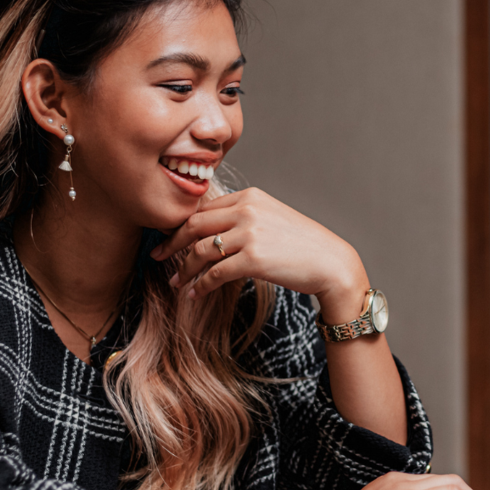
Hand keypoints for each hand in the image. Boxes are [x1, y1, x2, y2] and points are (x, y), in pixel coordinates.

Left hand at [151, 188, 366, 319]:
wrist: (332, 263)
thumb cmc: (304, 246)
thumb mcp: (273, 219)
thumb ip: (246, 218)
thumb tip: (216, 232)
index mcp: (250, 196)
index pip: (204, 208)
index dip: (181, 225)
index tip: (169, 238)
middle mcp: (247, 209)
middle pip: (194, 225)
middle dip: (172, 243)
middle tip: (157, 257)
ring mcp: (249, 233)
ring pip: (201, 250)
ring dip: (184, 269)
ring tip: (176, 282)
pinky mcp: (253, 258)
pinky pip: (215, 273)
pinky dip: (200, 285)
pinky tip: (195, 293)